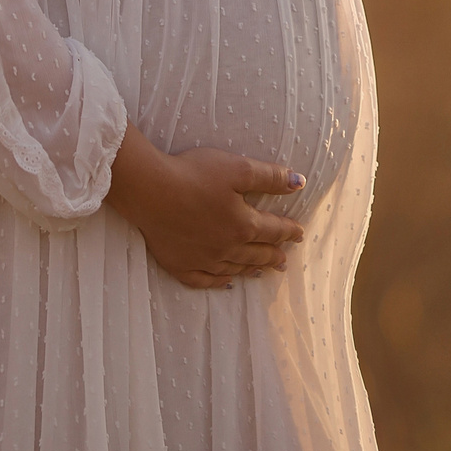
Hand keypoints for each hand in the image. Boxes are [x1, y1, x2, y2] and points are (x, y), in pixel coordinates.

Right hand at [103, 125, 305, 288]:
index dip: (288, 231)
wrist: (150, 191)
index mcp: (243, 224)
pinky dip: (218, 282)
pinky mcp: (180, 265)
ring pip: (234, 268)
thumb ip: (269, 177)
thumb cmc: (194, 174)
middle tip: (284, 261)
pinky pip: (204, 280)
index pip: (273, 230)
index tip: (299, 234)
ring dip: (251, 269)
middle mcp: (227, 248)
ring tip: (262, 272)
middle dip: (273, 256)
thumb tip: (299, 182)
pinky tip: (226, 282)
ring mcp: (203, 259)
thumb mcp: (238, 168)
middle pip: (256, 254)